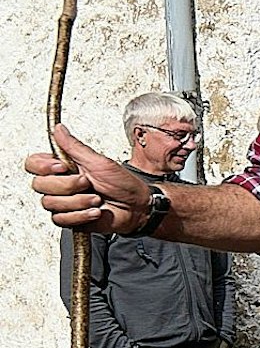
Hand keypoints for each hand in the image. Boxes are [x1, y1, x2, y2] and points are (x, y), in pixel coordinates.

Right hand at [27, 125, 149, 232]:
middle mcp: (60, 184)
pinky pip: (60, 219)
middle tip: (88, 183)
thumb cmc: (123, 183)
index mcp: (64, 167)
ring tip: (97, 199)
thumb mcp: (100, 162)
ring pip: (50, 203)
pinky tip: (95, 211)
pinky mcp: (69, 218)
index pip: (33, 164)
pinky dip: (81, 215)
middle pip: (39, 185)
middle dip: (67, 185)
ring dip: (78, 201)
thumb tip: (59, 128)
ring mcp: (63, 202)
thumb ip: (75, 147)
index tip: (62, 167)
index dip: (42, 166)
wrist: (137, 207)